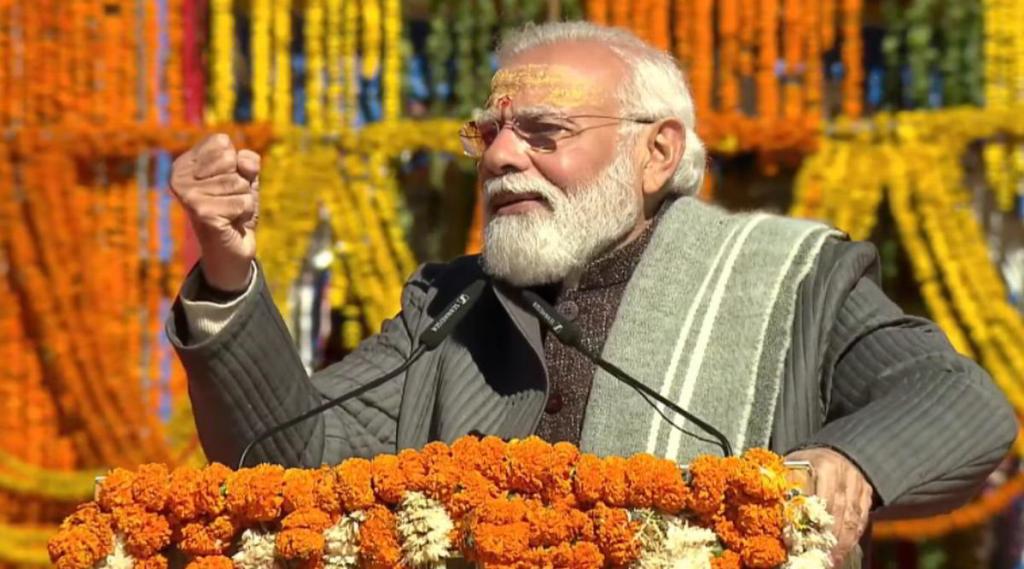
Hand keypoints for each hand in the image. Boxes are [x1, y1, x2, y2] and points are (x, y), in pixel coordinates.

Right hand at [170, 134, 260, 291]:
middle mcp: (179, 178)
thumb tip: (244, 161)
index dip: (235, 163)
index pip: (221, 142)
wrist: (232, 249)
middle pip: (231, 161)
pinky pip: (242, 202)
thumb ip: (248, 162)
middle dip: (241, 182)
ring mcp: (188, 195)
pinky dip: (244, 213)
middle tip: (229, 201)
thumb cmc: (235, 209)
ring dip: (243, 200)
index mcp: (185, 164)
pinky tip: (231, 222)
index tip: (226, 182)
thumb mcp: (245, 179)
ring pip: (239, 183)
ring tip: (230, 212)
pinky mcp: (202, 213)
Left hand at [786, 447, 873, 566]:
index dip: (815, 519)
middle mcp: (845, 475)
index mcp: (825, 466)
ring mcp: (858, 485)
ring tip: (831, 559)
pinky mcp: (867, 495)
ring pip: (852, 518)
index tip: (805, 538)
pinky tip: (843, 550)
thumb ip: (785, 480)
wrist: (838, 450)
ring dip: (842, 542)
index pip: (823, 496)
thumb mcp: (793, 462)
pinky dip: (853, 537)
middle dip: (829, 536)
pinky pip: (862, 519)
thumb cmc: (809, 460)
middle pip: (839, 511)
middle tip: (820, 555)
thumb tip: (771, 500)